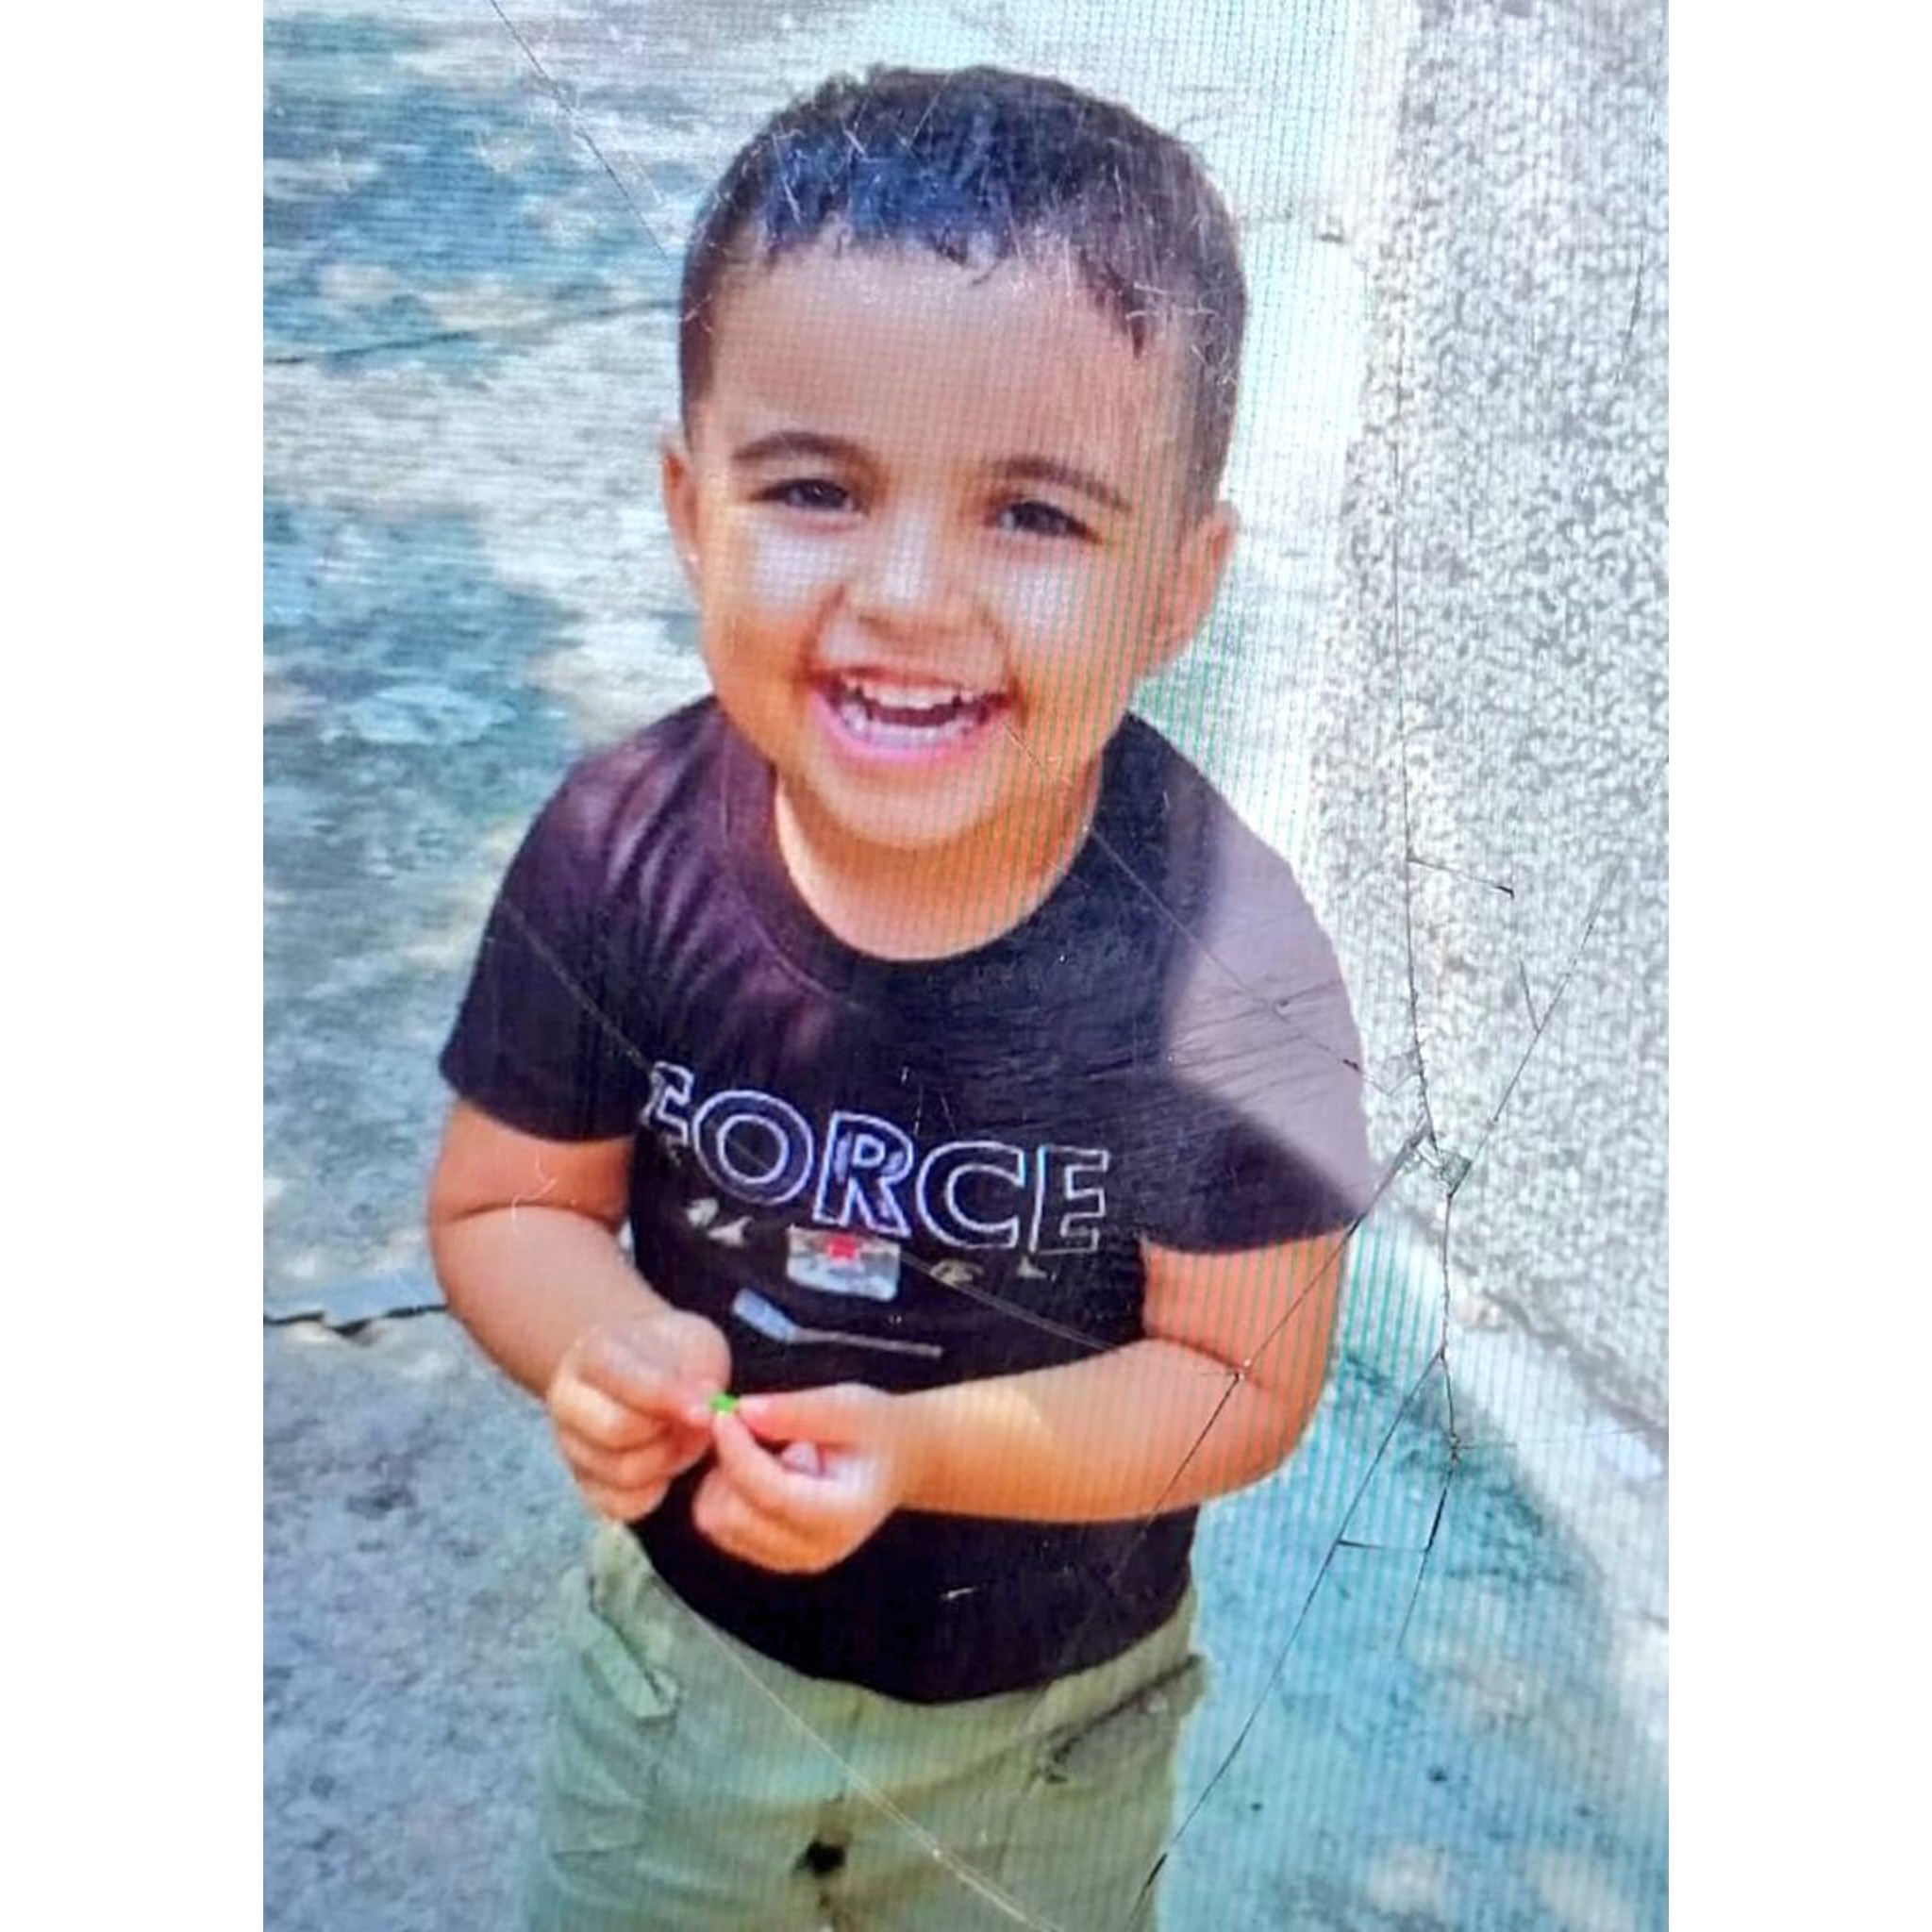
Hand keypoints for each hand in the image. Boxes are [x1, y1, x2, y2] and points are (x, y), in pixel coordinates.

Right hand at [545, 1310, 730, 1520]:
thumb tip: (704, 1412)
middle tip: (699, 1423)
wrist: (657, 1373)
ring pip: (623, 1473)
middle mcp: (569, 1401)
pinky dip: (655, 1492)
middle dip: (669, 1433)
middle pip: (617, 1432)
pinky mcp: (585, 1484)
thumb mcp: (693, 1347)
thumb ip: (694, 1378)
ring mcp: (571, 1446)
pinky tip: (668, 1466)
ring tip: (684, 1437)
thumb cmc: (676, 1358)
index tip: (707, 1410)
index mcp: (593, 1355)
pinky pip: (621, 1505)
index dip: (669, 1399)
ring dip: (669, 1461)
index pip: (625, 1383)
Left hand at [691, 1383, 915, 1573]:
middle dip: (729, 1464)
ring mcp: (789, 1560)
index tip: (724, 1413)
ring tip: (764, 1450)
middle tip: (748, 1425)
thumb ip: (797, 1411)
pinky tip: (759, 1469)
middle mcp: (813, 1550)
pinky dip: (725, 1492)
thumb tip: (741, 1411)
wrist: (896, 1462)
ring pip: (717, 1522)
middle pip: (733, 1516)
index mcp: (840, 1517)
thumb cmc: (875, 1430)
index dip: (737, 1453)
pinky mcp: (770, 1556)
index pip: (770, 1495)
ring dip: (725, 1478)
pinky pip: (719, 1526)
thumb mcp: (848, 1406)